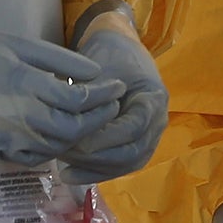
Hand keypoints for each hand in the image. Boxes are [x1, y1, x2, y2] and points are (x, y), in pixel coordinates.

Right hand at [0, 26, 126, 166]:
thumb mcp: (19, 45)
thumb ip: (59, 61)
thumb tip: (96, 73)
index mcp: (26, 85)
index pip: (79, 99)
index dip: (104, 95)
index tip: (118, 86)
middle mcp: (20, 117)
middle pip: (75, 128)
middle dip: (100, 117)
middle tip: (113, 103)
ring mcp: (8, 139)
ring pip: (59, 146)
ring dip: (83, 135)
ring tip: (95, 118)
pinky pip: (37, 157)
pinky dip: (57, 148)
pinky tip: (65, 134)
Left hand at [57, 9, 169, 180]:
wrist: (119, 48)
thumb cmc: (108, 54)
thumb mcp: (98, 68)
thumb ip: (91, 98)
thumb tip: (73, 128)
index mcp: (153, 97)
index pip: (134, 127)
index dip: (105, 138)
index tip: (76, 140)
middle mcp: (158, 120)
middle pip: (133, 152)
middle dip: (96, 159)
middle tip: (64, 155)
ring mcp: (150, 135)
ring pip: (127, 163)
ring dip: (95, 169)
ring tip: (64, 169)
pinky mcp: (136, 143)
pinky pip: (120, 164)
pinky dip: (96, 171)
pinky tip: (70, 174)